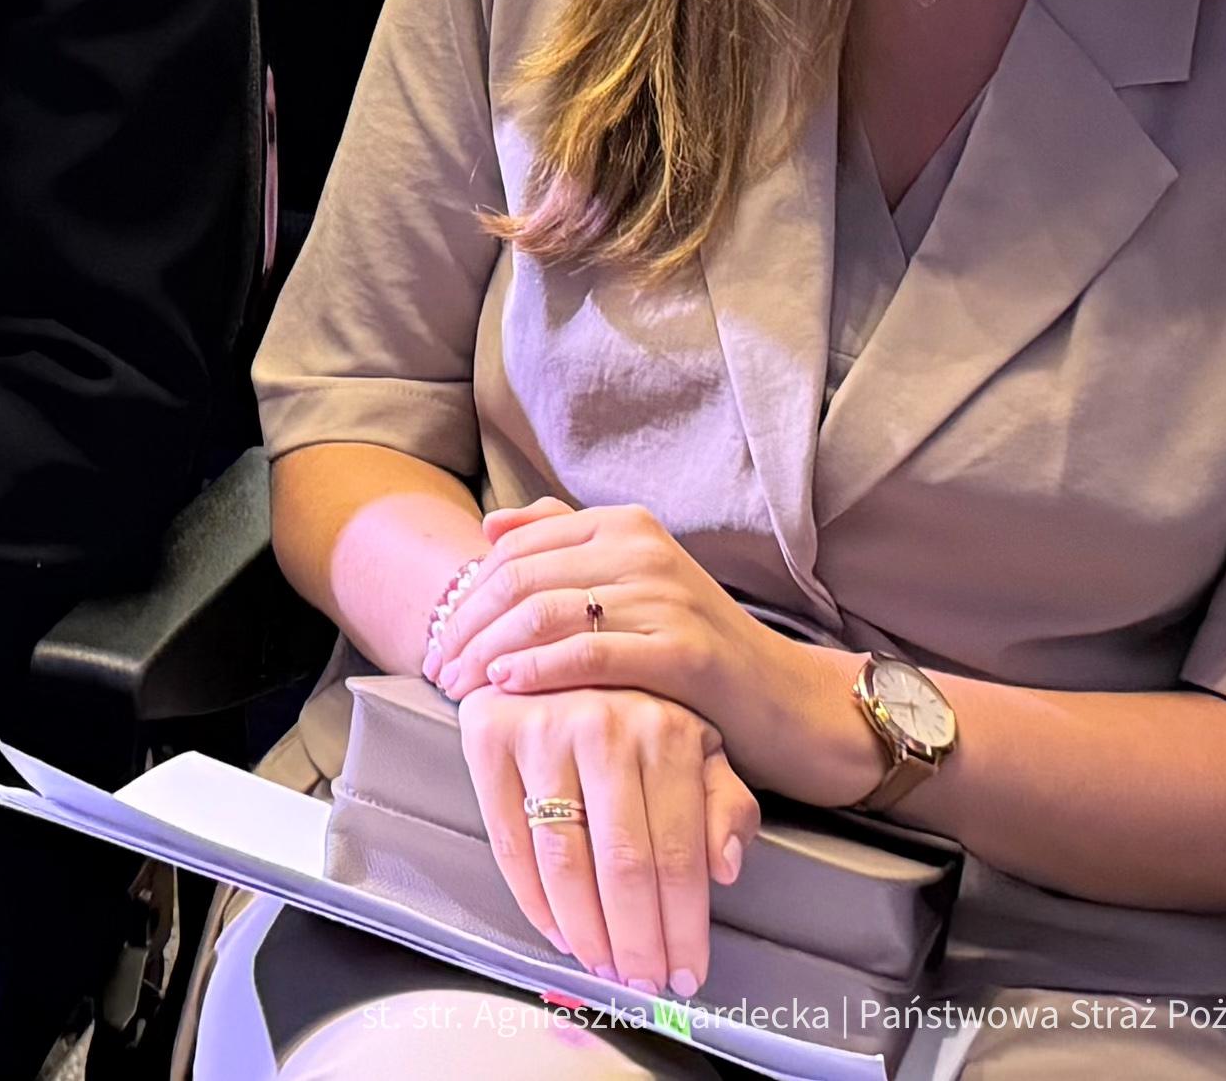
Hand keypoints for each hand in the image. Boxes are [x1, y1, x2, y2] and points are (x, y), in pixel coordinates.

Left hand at [426, 498, 815, 765]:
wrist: (787, 700)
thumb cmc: (695, 648)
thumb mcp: (634, 583)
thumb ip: (567, 542)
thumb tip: (490, 524)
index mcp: (624, 523)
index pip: (514, 549)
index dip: (466, 593)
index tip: (437, 637)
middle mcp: (642, 548)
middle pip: (519, 579)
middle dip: (465, 625)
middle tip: (438, 669)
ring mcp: (665, 596)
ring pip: (544, 613)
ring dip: (487, 652)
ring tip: (459, 687)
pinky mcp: (684, 651)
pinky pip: (590, 654)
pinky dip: (537, 669)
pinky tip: (505, 686)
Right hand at [459, 685, 756, 1001]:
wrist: (546, 642)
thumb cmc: (634, 708)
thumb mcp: (698, 741)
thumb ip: (725, 802)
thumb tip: (727, 868)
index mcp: (665, 728)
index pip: (680, 852)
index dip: (684, 926)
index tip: (687, 975)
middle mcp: (602, 723)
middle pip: (623, 863)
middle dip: (636, 941)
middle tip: (643, 984)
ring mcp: (540, 728)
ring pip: (564, 859)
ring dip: (586, 931)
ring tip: (604, 968)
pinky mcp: (488, 735)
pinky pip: (509, 840)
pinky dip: (534, 900)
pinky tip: (559, 932)